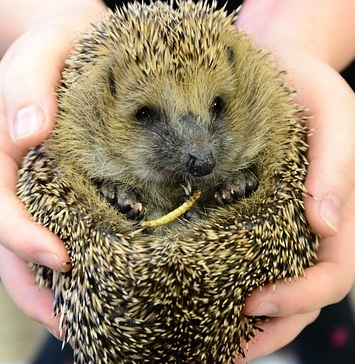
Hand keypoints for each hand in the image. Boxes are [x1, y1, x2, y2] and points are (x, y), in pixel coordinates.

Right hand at [0, 1, 105, 336]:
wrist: (73, 44)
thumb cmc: (57, 48)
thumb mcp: (40, 53)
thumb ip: (28, 86)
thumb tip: (29, 133)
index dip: (21, 236)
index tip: (58, 259)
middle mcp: (11, 174)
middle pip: (7, 239)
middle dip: (33, 283)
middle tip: (69, 321)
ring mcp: (33, 184)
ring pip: (26, 244)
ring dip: (47, 286)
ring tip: (81, 319)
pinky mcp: (59, 185)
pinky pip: (55, 227)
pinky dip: (67, 260)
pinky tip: (92, 278)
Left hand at [235, 11, 354, 361]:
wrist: (277, 64)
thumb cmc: (307, 84)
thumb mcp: (333, 114)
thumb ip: (337, 165)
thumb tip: (328, 224)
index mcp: (335, 208)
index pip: (332, 273)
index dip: (299, 297)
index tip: (254, 304)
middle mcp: (308, 224)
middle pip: (303, 294)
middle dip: (272, 328)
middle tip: (228, 351)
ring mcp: (280, 220)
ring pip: (276, 283)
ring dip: (252, 321)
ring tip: (214, 342)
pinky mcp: (252, 208)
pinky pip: (248, 255)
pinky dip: (232, 283)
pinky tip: (205, 295)